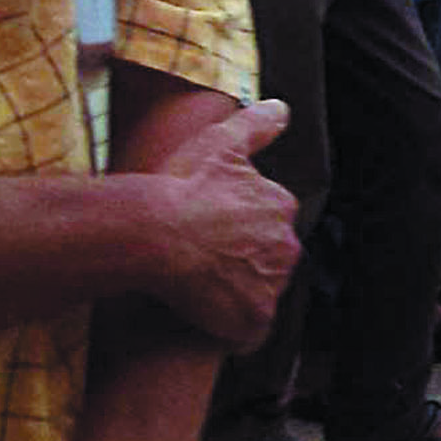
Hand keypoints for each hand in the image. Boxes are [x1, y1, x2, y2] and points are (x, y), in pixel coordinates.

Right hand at [143, 100, 298, 351]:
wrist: (153, 233)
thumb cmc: (181, 185)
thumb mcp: (220, 142)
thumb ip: (256, 125)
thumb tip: (282, 108)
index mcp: (281, 206)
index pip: (268, 222)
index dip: (236, 229)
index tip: (208, 230)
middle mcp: (287, 246)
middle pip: (267, 260)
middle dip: (240, 262)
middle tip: (198, 262)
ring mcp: (272, 286)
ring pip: (257, 293)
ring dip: (234, 294)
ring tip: (195, 291)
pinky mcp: (253, 320)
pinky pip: (248, 332)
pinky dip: (231, 331)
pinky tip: (205, 323)